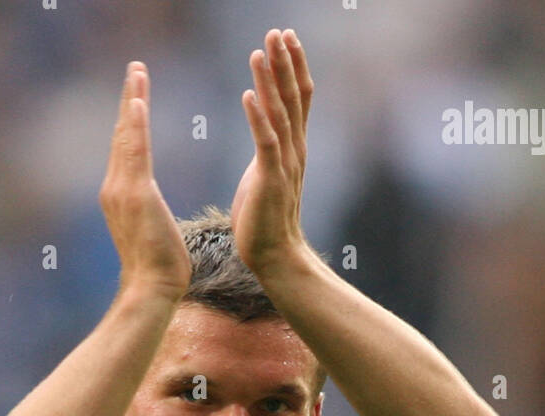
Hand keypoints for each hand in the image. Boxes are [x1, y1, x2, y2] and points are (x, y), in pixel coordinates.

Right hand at [99, 62, 191, 302]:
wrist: (151, 291)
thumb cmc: (159, 270)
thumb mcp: (153, 231)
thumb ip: (149, 213)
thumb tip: (152, 214)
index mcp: (121, 196)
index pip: (127, 149)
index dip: (130, 120)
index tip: (137, 94)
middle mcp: (114, 189)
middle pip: (122, 136)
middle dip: (129, 100)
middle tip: (136, 69)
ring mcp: (122, 192)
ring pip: (126, 138)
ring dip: (132, 102)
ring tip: (138, 73)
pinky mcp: (136, 197)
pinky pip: (135, 155)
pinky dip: (134, 128)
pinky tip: (137, 103)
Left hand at [231, 29, 313, 275]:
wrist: (275, 256)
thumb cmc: (265, 219)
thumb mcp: (268, 173)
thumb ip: (269, 148)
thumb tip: (265, 128)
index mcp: (293, 147)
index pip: (297, 98)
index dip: (292, 67)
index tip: (285, 38)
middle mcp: (294, 150)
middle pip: (292, 97)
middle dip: (284, 63)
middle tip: (277, 31)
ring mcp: (284, 164)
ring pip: (279, 113)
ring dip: (268, 80)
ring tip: (259, 51)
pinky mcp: (270, 179)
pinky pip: (264, 142)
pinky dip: (256, 117)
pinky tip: (247, 94)